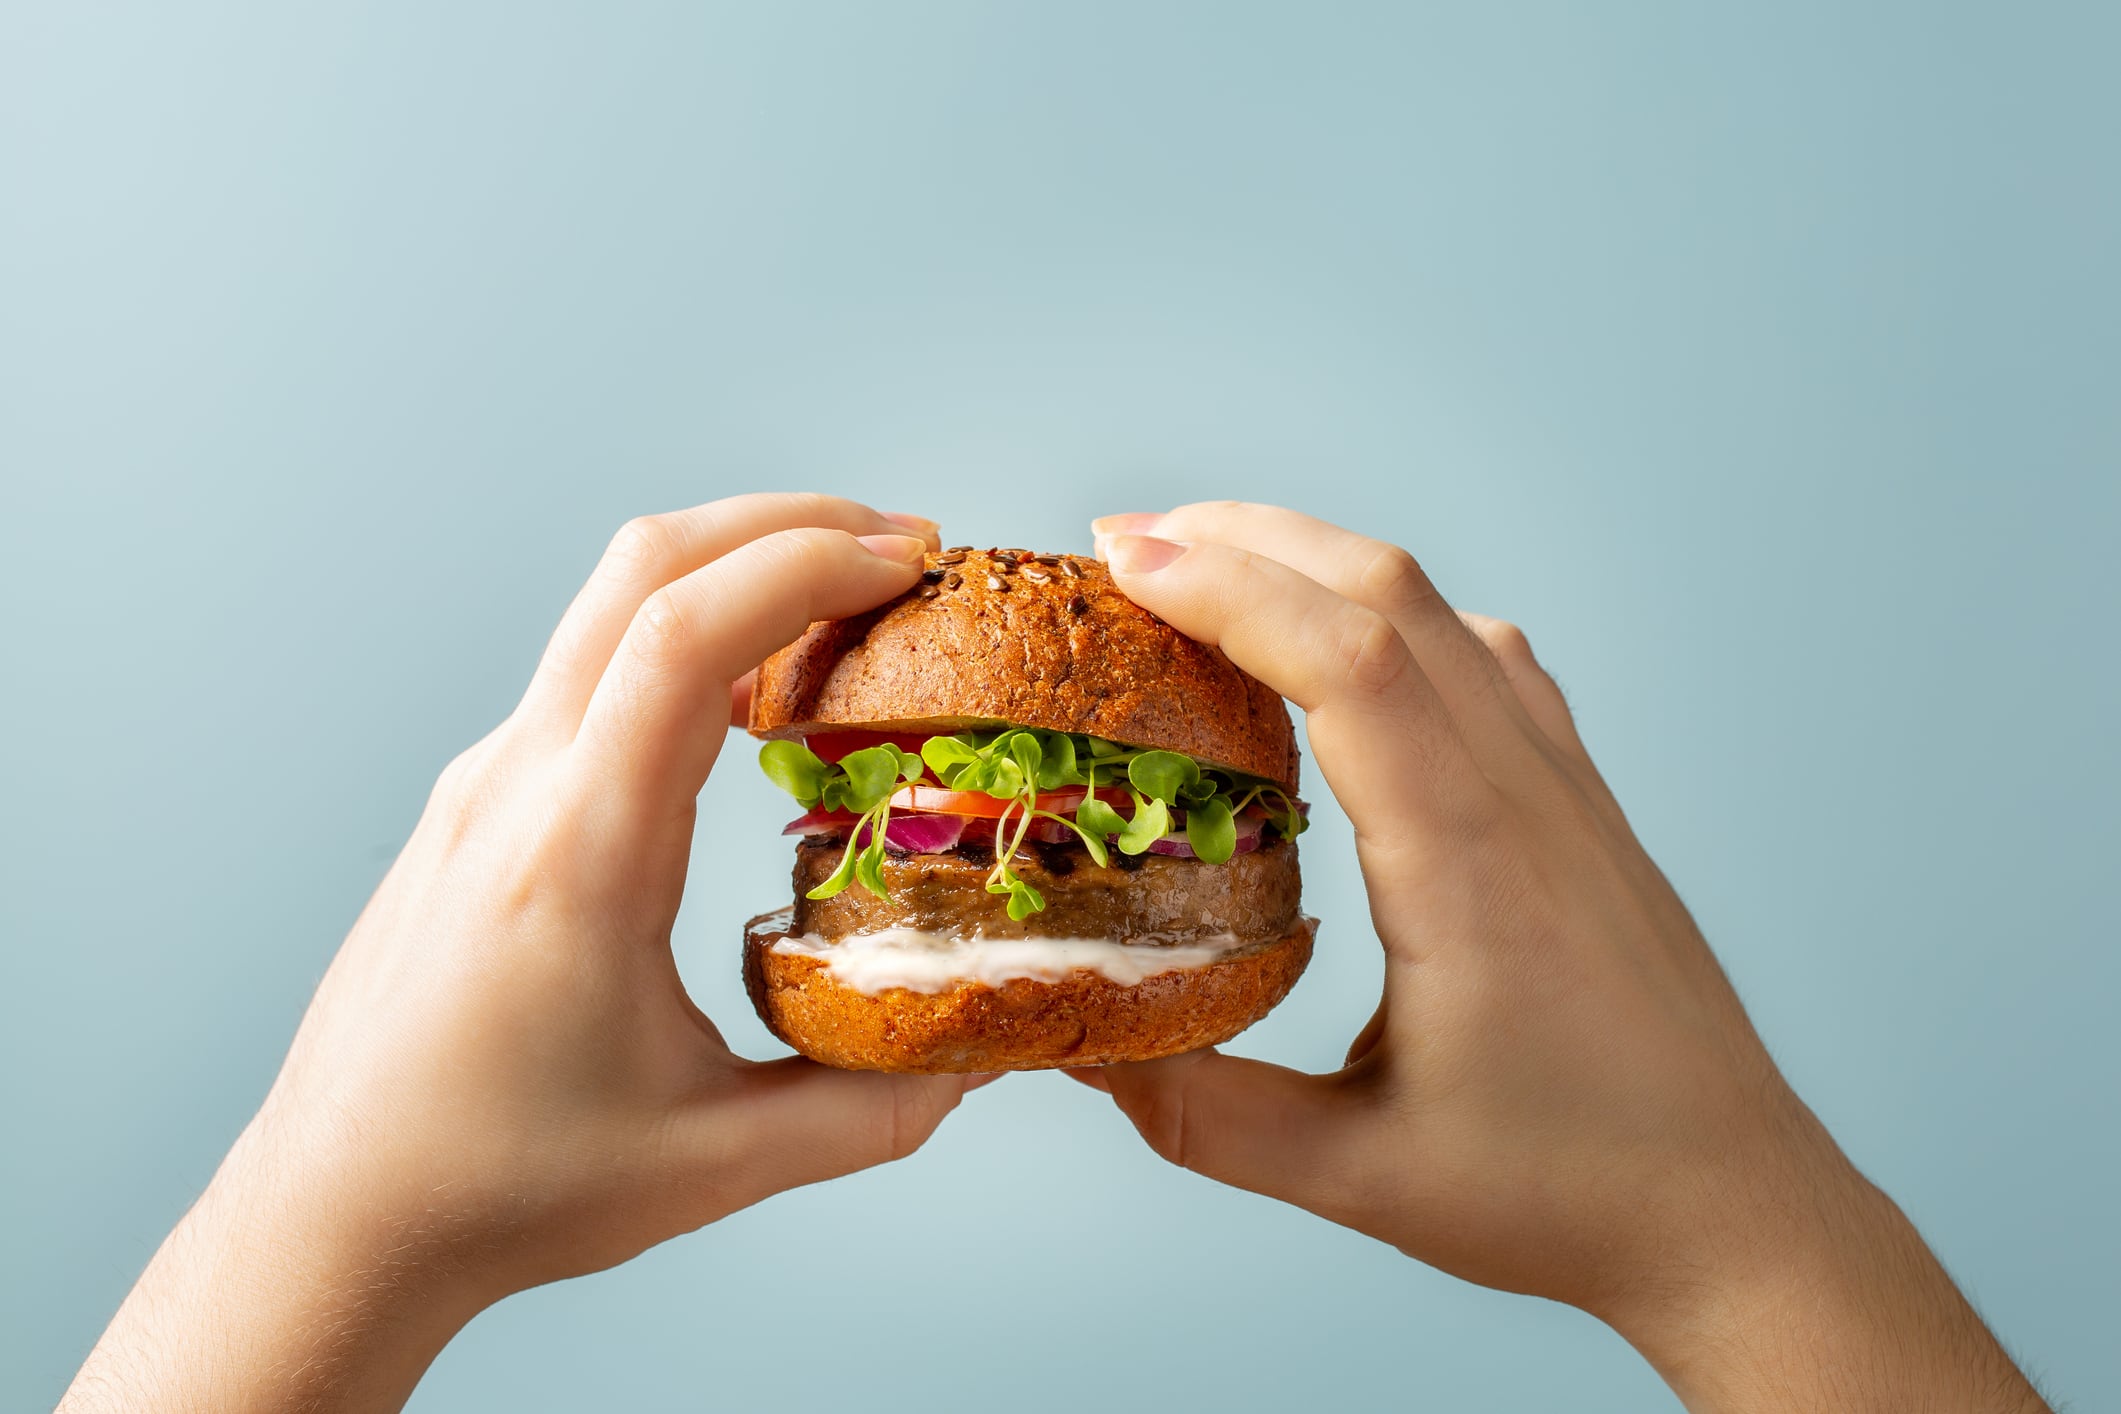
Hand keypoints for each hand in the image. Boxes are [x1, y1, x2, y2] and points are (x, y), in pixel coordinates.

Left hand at [63, 494, 982, 1413]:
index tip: (910, 559)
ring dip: (734, 571)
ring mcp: (487, 784)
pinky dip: (687, 637)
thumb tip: (978, 1059)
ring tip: (846, 608)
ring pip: (608, 606)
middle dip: (785, 523)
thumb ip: (864, 1110)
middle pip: (643, 569)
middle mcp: (518, 788)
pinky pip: (589, 671)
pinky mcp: (480, 803)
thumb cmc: (499, 1184)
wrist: (332, 1212)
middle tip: (903, 547)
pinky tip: (754, 702)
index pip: (684, 636)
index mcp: (576, 853)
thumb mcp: (709, 1163)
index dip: (807, 566)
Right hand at [1078, 503, 2045, 1412]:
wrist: (1735, 1210)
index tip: (1125, 561)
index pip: (1352, 665)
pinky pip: (1487, 658)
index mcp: (1470, 870)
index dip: (1233, 591)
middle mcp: (1528, 798)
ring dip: (1320, 563)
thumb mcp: (1361, 1177)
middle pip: (1392, 595)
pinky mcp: (1584, 802)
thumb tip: (1075, 1049)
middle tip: (1125, 542)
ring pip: (1444, 611)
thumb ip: (1204, 1114)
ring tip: (1210, 566)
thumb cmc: (1567, 1195)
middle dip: (1249, 540)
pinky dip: (1391, 614)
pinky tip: (1343, 645)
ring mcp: (1568, 788)